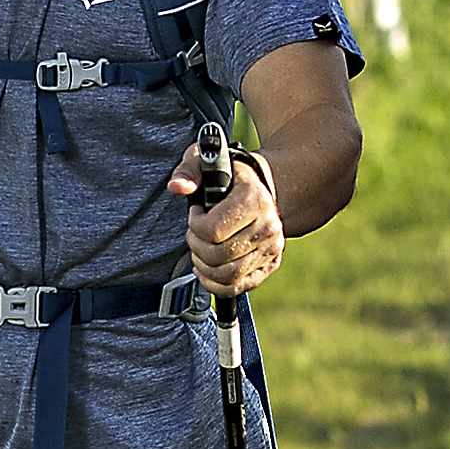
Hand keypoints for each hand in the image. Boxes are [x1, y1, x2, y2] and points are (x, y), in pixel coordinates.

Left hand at [175, 140, 284, 294]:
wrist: (261, 186)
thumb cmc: (229, 175)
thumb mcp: (206, 161)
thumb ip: (188, 170)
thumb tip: (178, 187)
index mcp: (255, 199)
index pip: (212, 230)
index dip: (194, 224)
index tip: (196, 212)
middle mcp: (268, 226)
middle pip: (217, 255)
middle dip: (195, 245)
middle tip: (195, 231)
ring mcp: (271, 248)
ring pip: (225, 275)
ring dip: (203, 265)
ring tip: (200, 248)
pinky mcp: (269, 265)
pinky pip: (236, 287)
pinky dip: (214, 284)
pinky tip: (205, 269)